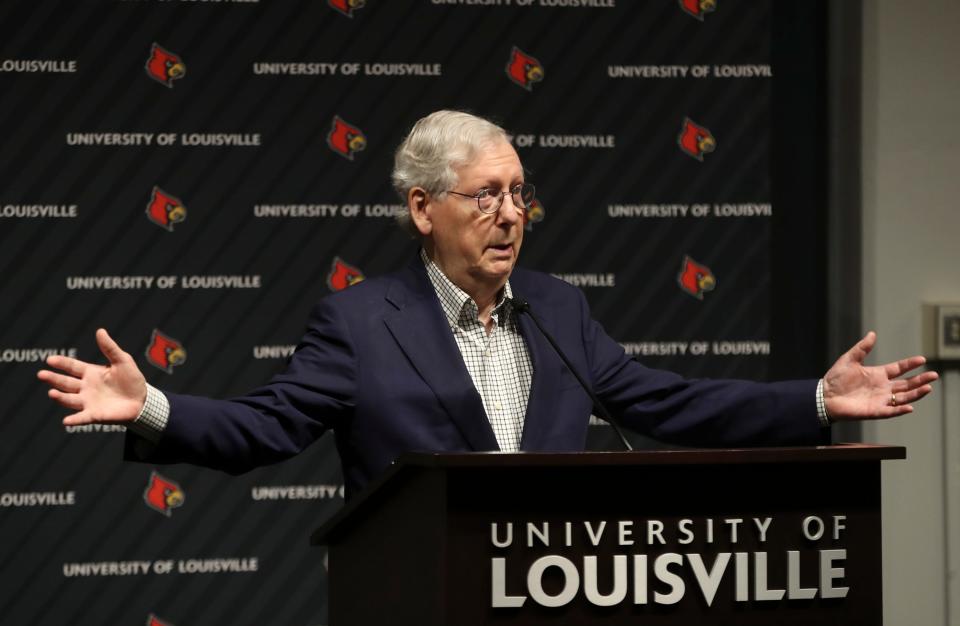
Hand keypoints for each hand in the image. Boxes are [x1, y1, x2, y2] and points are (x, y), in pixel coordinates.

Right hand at [37, 328, 146, 425]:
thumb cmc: (132, 380)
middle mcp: (86, 388)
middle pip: (66, 383)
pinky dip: (74, 420)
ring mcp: (88, 402)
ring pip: (70, 399)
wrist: (143, 400)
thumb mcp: (122, 361)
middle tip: (41, 374)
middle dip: (53, 379)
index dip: (61, 363)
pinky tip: (66, 421)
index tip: (50, 360)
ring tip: (52, 393)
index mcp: (91, 373)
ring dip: (60, 397)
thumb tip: (100, 330)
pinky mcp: (95, 415)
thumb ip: (110, 348)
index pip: (72, 367)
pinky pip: (82, 418)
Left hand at [823, 331, 938, 419]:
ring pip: (903, 397)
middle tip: (934, 375)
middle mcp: (883, 387)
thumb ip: (862, 348)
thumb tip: (872, 333)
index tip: (922, 359)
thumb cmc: (835, 379)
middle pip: (906, 384)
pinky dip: (900, 409)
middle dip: (920, 380)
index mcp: (878, 374)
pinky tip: (910, 407)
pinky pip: (890, 411)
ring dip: (916, 393)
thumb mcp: (849, 360)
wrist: (823, 396)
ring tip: (928, 388)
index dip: (910, 364)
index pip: (899, 368)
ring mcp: (880, 399)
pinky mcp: (874, 411)